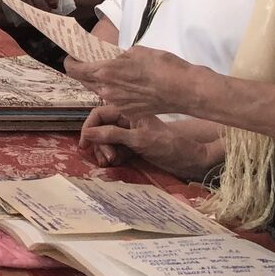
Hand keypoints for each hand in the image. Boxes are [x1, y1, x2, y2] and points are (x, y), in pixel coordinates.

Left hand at [66, 47, 204, 120]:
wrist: (185, 90)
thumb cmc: (164, 67)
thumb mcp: (137, 52)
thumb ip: (118, 57)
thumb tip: (113, 59)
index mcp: (106, 72)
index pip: (75, 69)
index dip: (70, 63)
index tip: (72, 57)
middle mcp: (107, 90)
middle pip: (85, 81)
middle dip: (84, 71)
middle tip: (89, 62)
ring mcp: (117, 103)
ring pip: (100, 91)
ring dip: (101, 82)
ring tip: (112, 73)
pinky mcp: (128, 111)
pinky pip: (115, 100)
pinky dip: (116, 92)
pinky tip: (128, 85)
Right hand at [77, 104, 222, 178]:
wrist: (190, 159)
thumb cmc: (168, 146)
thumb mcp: (138, 140)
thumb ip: (112, 135)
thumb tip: (87, 133)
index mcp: (127, 111)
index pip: (99, 115)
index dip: (88, 128)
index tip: (84, 145)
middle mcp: (126, 120)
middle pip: (100, 128)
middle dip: (99, 143)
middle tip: (106, 159)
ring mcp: (128, 132)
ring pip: (105, 140)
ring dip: (104, 151)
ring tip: (110, 162)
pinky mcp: (132, 145)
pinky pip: (114, 148)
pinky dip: (112, 156)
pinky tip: (115, 163)